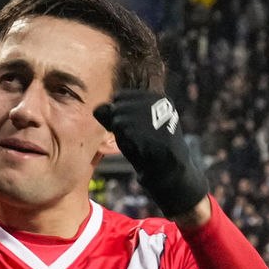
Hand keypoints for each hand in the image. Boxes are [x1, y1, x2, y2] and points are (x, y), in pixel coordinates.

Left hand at [94, 91, 207, 217]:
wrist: (172, 173)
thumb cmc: (149, 150)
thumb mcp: (130, 129)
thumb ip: (113, 117)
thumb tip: (97, 108)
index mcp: (157, 97)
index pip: (120, 96)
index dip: (118, 115)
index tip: (134, 130)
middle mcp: (158, 101)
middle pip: (118, 106)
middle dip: (119, 125)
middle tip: (137, 139)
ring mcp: (157, 114)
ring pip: (119, 119)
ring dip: (123, 135)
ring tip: (140, 145)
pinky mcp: (153, 125)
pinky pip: (123, 131)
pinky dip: (127, 143)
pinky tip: (142, 149)